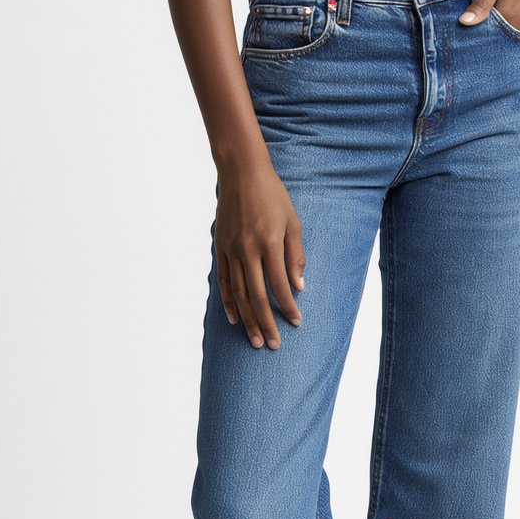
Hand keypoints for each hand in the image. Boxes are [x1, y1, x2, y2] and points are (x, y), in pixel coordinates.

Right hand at [215, 155, 304, 349]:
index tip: (296, 323)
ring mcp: (231, 250)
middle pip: (257, 296)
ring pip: (238, 293)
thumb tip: (298, 287)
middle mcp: (248, 250)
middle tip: (272, 345)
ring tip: (254, 340)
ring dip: (248, 319)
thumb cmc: (273, 196)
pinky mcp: (220, 248)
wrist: (242, 173)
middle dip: (266, 323)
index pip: (280, 285)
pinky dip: (227, 302)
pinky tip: (234, 319)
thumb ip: (296, 256)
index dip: (288, 307)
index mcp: (270, 243)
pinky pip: (223, 280)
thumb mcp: (293, 222)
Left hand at [459, 0, 519, 35]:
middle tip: (475, 19)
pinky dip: (506, 31)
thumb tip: (464, 22)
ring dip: (495, 32)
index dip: (470, 30)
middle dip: (482, 33)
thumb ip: (482, 3)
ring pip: (505, 39)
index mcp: (508, 15)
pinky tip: (501, 19)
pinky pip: (515, 36)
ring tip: (489, 16)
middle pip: (494, 39)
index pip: (481, 33)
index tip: (462, 24)